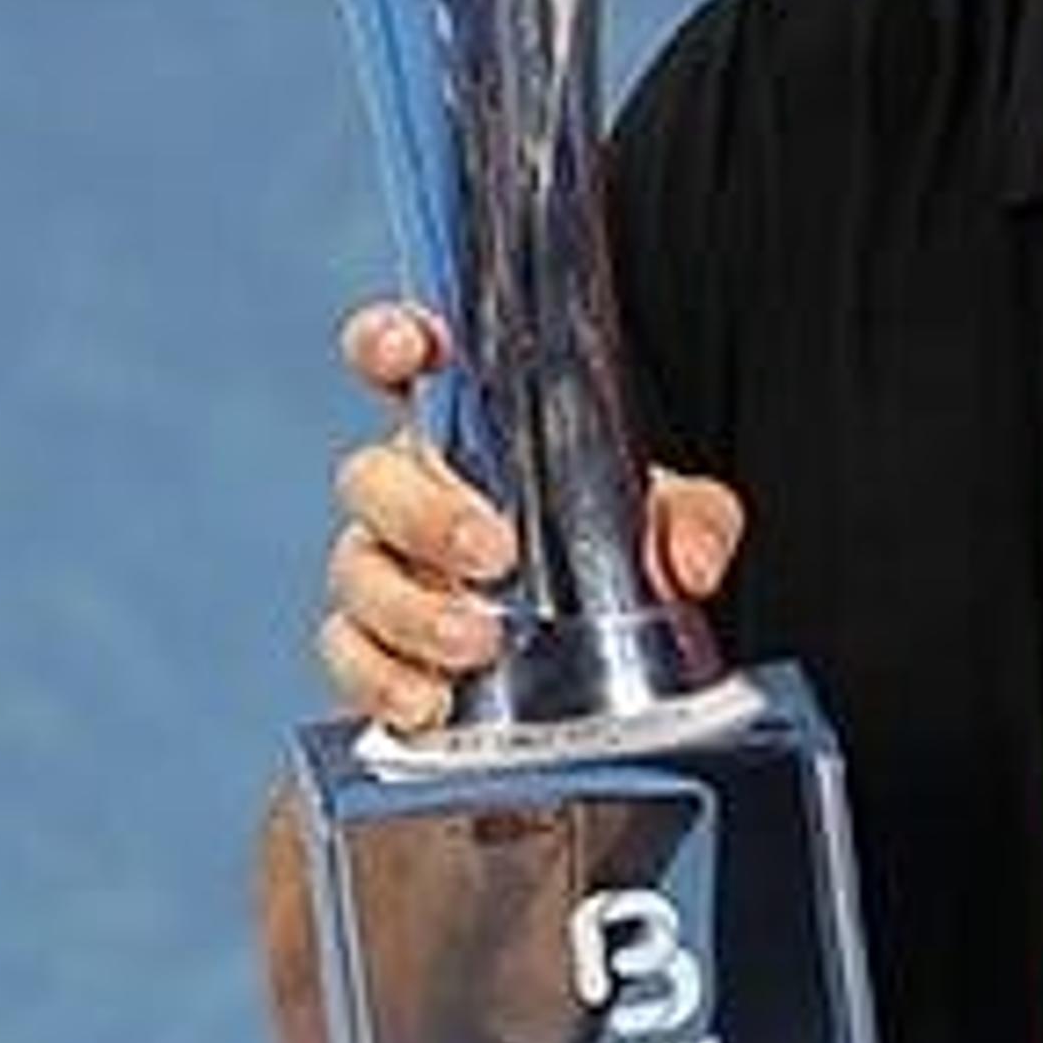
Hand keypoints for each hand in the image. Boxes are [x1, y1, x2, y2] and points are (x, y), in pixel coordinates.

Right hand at [315, 299, 746, 731]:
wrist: (596, 644)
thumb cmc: (611, 543)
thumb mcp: (669, 514)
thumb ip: (692, 520)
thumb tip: (689, 563)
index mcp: (466, 428)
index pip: (404, 363)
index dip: (389, 341)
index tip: (415, 347)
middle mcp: (414, 490)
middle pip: (372, 481)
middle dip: (426, 515)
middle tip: (494, 553)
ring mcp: (388, 567)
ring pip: (357, 571)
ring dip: (409, 609)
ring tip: (476, 641)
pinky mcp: (379, 645)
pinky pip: (350, 655)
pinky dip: (382, 680)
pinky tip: (428, 701)